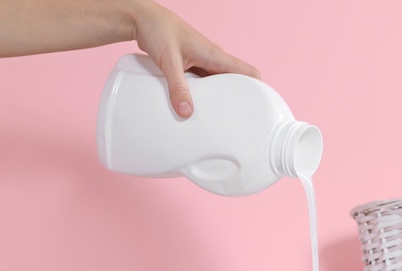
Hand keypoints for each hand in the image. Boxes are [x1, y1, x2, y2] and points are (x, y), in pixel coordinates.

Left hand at [131, 1, 260, 118]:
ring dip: (221, 97)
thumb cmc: (158, 30)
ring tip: (220, 116)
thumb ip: (178, 88)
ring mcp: (203, 62)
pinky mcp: (192, 64)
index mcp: (216, 56)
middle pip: (237, 82)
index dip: (258, 90)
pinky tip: (199, 104)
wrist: (142, 19)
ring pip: (220, 83)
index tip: (259, 107)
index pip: (249, 73)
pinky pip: (205, 82)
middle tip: (238, 119)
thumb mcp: (169, 62)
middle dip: (239, 99)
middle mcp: (213, 58)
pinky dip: (206, 93)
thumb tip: (186, 112)